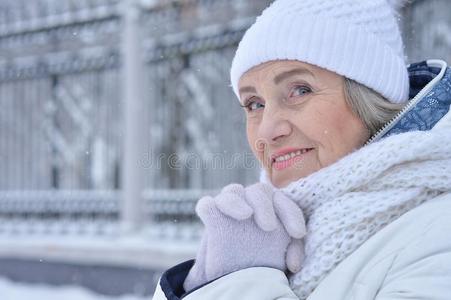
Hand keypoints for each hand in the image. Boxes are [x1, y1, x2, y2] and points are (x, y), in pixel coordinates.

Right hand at [183, 183, 306, 291]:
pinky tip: (217, 222)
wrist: (234, 274)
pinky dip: (211, 207)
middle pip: (259, 190)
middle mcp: (250, 201)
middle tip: (269, 227)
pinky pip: (207, 205)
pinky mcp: (210, 215)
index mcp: (271, 206)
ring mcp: (229, 206)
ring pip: (232, 191)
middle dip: (264, 206)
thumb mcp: (281, 257)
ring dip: (238, 202)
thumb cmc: (261, 260)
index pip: (283, 202)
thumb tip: (293, 264)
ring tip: (245, 215)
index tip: (298, 234)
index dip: (292, 215)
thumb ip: (290, 252)